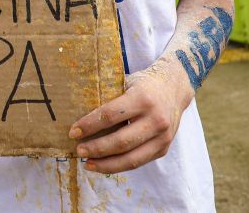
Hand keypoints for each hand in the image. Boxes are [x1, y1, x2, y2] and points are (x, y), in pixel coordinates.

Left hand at [68, 62, 191, 173]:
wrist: (174, 87)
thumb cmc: (143, 84)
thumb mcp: (127, 82)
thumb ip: (109, 97)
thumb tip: (78, 113)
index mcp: (142, 98)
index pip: (110, 115)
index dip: (89, 125)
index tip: (73, 131)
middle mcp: (155, 119)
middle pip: (120, 141)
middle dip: (96, 148)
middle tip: (78, 150)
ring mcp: (162, 136)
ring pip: (130, 158)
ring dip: (106, 164)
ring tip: (87, 163)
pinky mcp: (164, 148)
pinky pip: (139, 162)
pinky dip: (119, 166)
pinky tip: (104, 164)